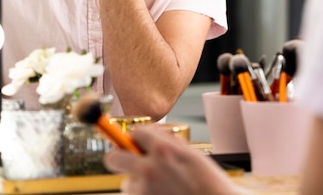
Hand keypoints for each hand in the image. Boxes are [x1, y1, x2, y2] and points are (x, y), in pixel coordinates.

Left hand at [103, 125, 238, 194]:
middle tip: (128, 161)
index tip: (139, 142)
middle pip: (113, 158)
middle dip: (119, 157)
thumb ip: (167, 142)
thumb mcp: (191, 153)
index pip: (135, 133)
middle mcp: (148, 169)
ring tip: (162, 187)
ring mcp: (143, 191)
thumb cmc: (209, 183)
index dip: (138, 137)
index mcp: (162, 150)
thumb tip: (146, 135)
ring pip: (127, 182)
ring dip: (138, 183)